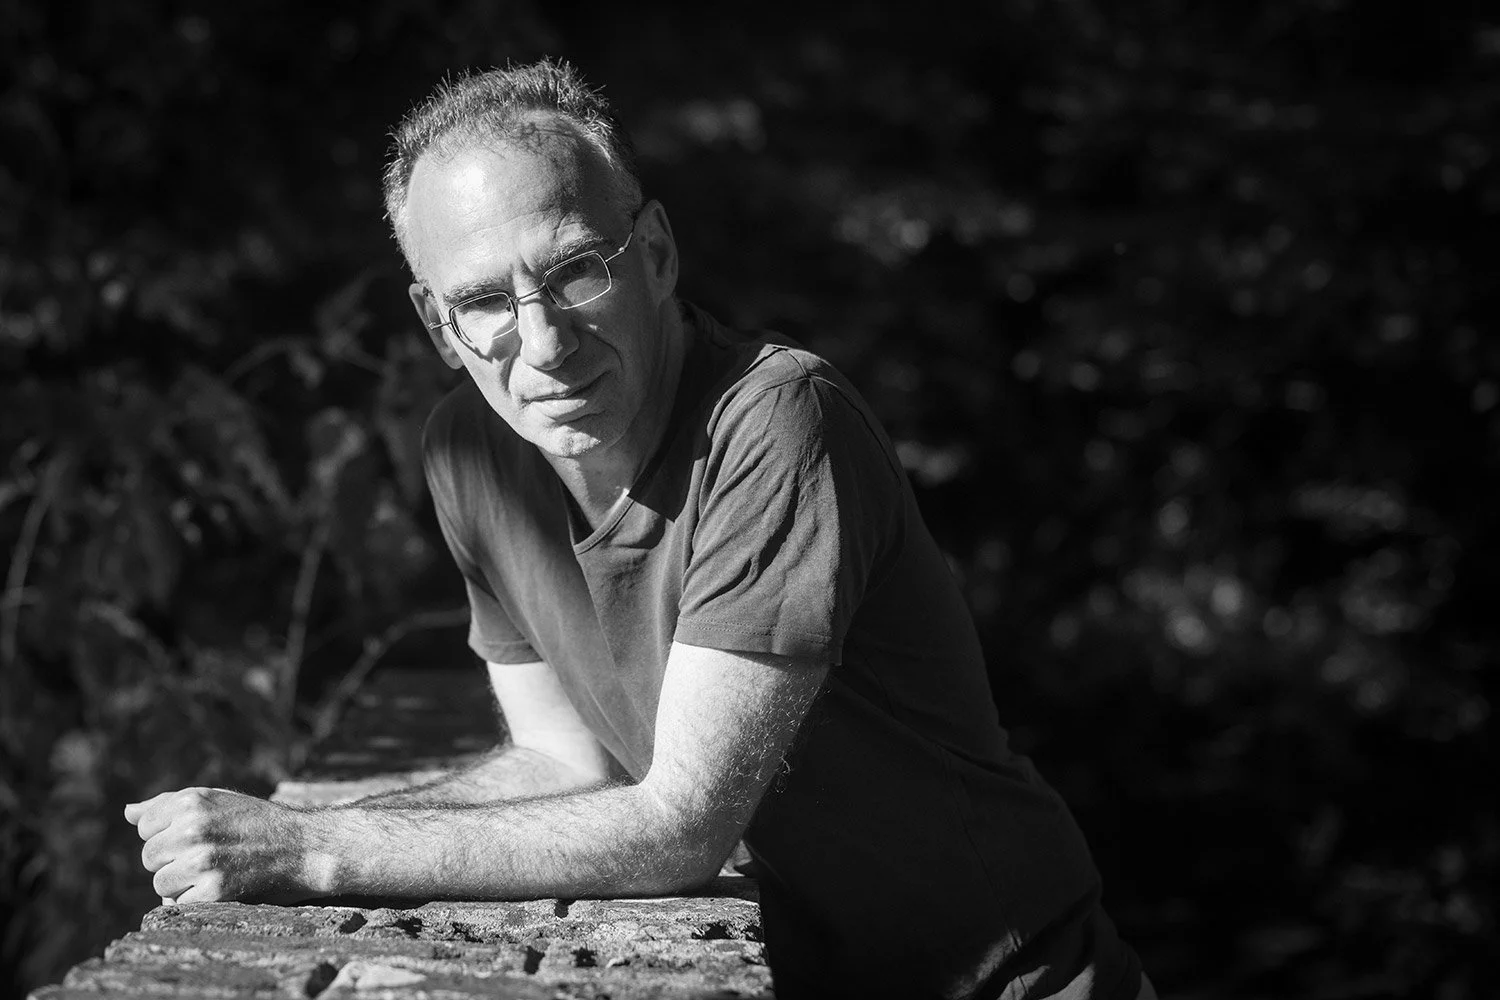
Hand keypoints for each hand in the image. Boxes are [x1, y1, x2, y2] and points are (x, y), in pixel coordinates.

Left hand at [124, 787, 324, 904]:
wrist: (301, 847)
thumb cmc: (255, 822)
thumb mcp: (215, 801)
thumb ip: (168, 805)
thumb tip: (129, 812)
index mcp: (191, 802)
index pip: (146, 827)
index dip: (168, 834)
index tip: (196, 836)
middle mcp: (194, 828)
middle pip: (150, 857)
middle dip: (173, 860)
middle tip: (208, 856)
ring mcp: (203, 861)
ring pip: (160, 883)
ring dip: (181, 884)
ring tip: (213, 872)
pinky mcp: (215, 891)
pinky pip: (178, 904)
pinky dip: (194, 901)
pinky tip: (219, 888)